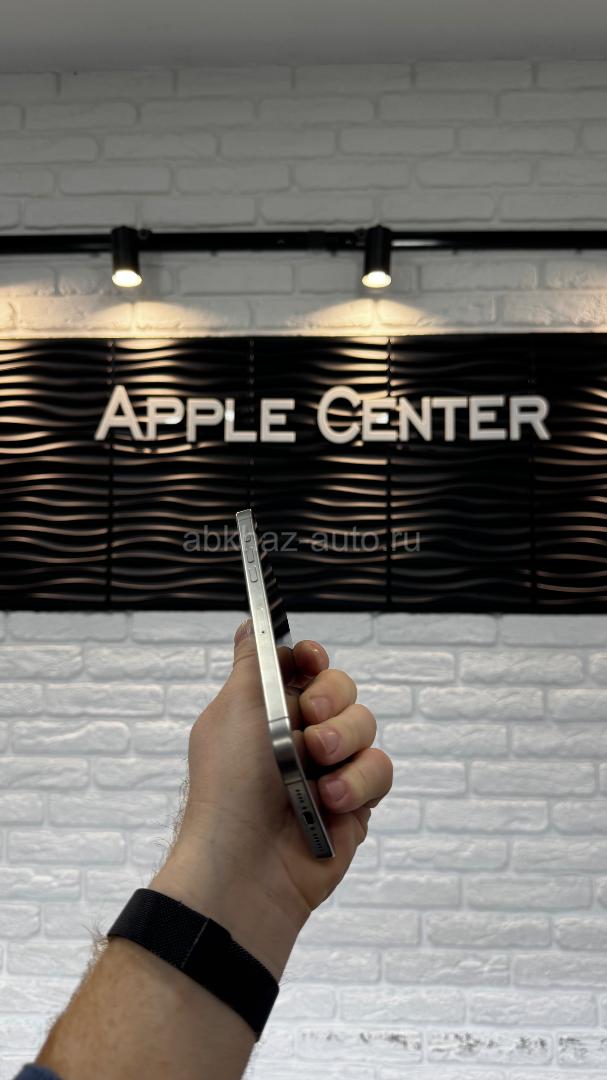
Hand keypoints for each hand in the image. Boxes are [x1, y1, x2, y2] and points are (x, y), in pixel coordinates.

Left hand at [151, 619, 392, 976]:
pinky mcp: (355, 802)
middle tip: (309, 720)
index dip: (313, 659)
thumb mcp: (234, 710)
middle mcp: (299, 734)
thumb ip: (254, 662)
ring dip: (344, 744)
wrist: (246, 865)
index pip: (305, 666)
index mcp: (267, 708)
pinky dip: (357, 783)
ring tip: (317, 771)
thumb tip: (251, 624)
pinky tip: (330, 801)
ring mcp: (330, 768)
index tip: (311, 660)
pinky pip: (380, 770)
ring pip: (367, 726)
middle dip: (331, 700)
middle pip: (342, 688)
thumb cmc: (230, 786)